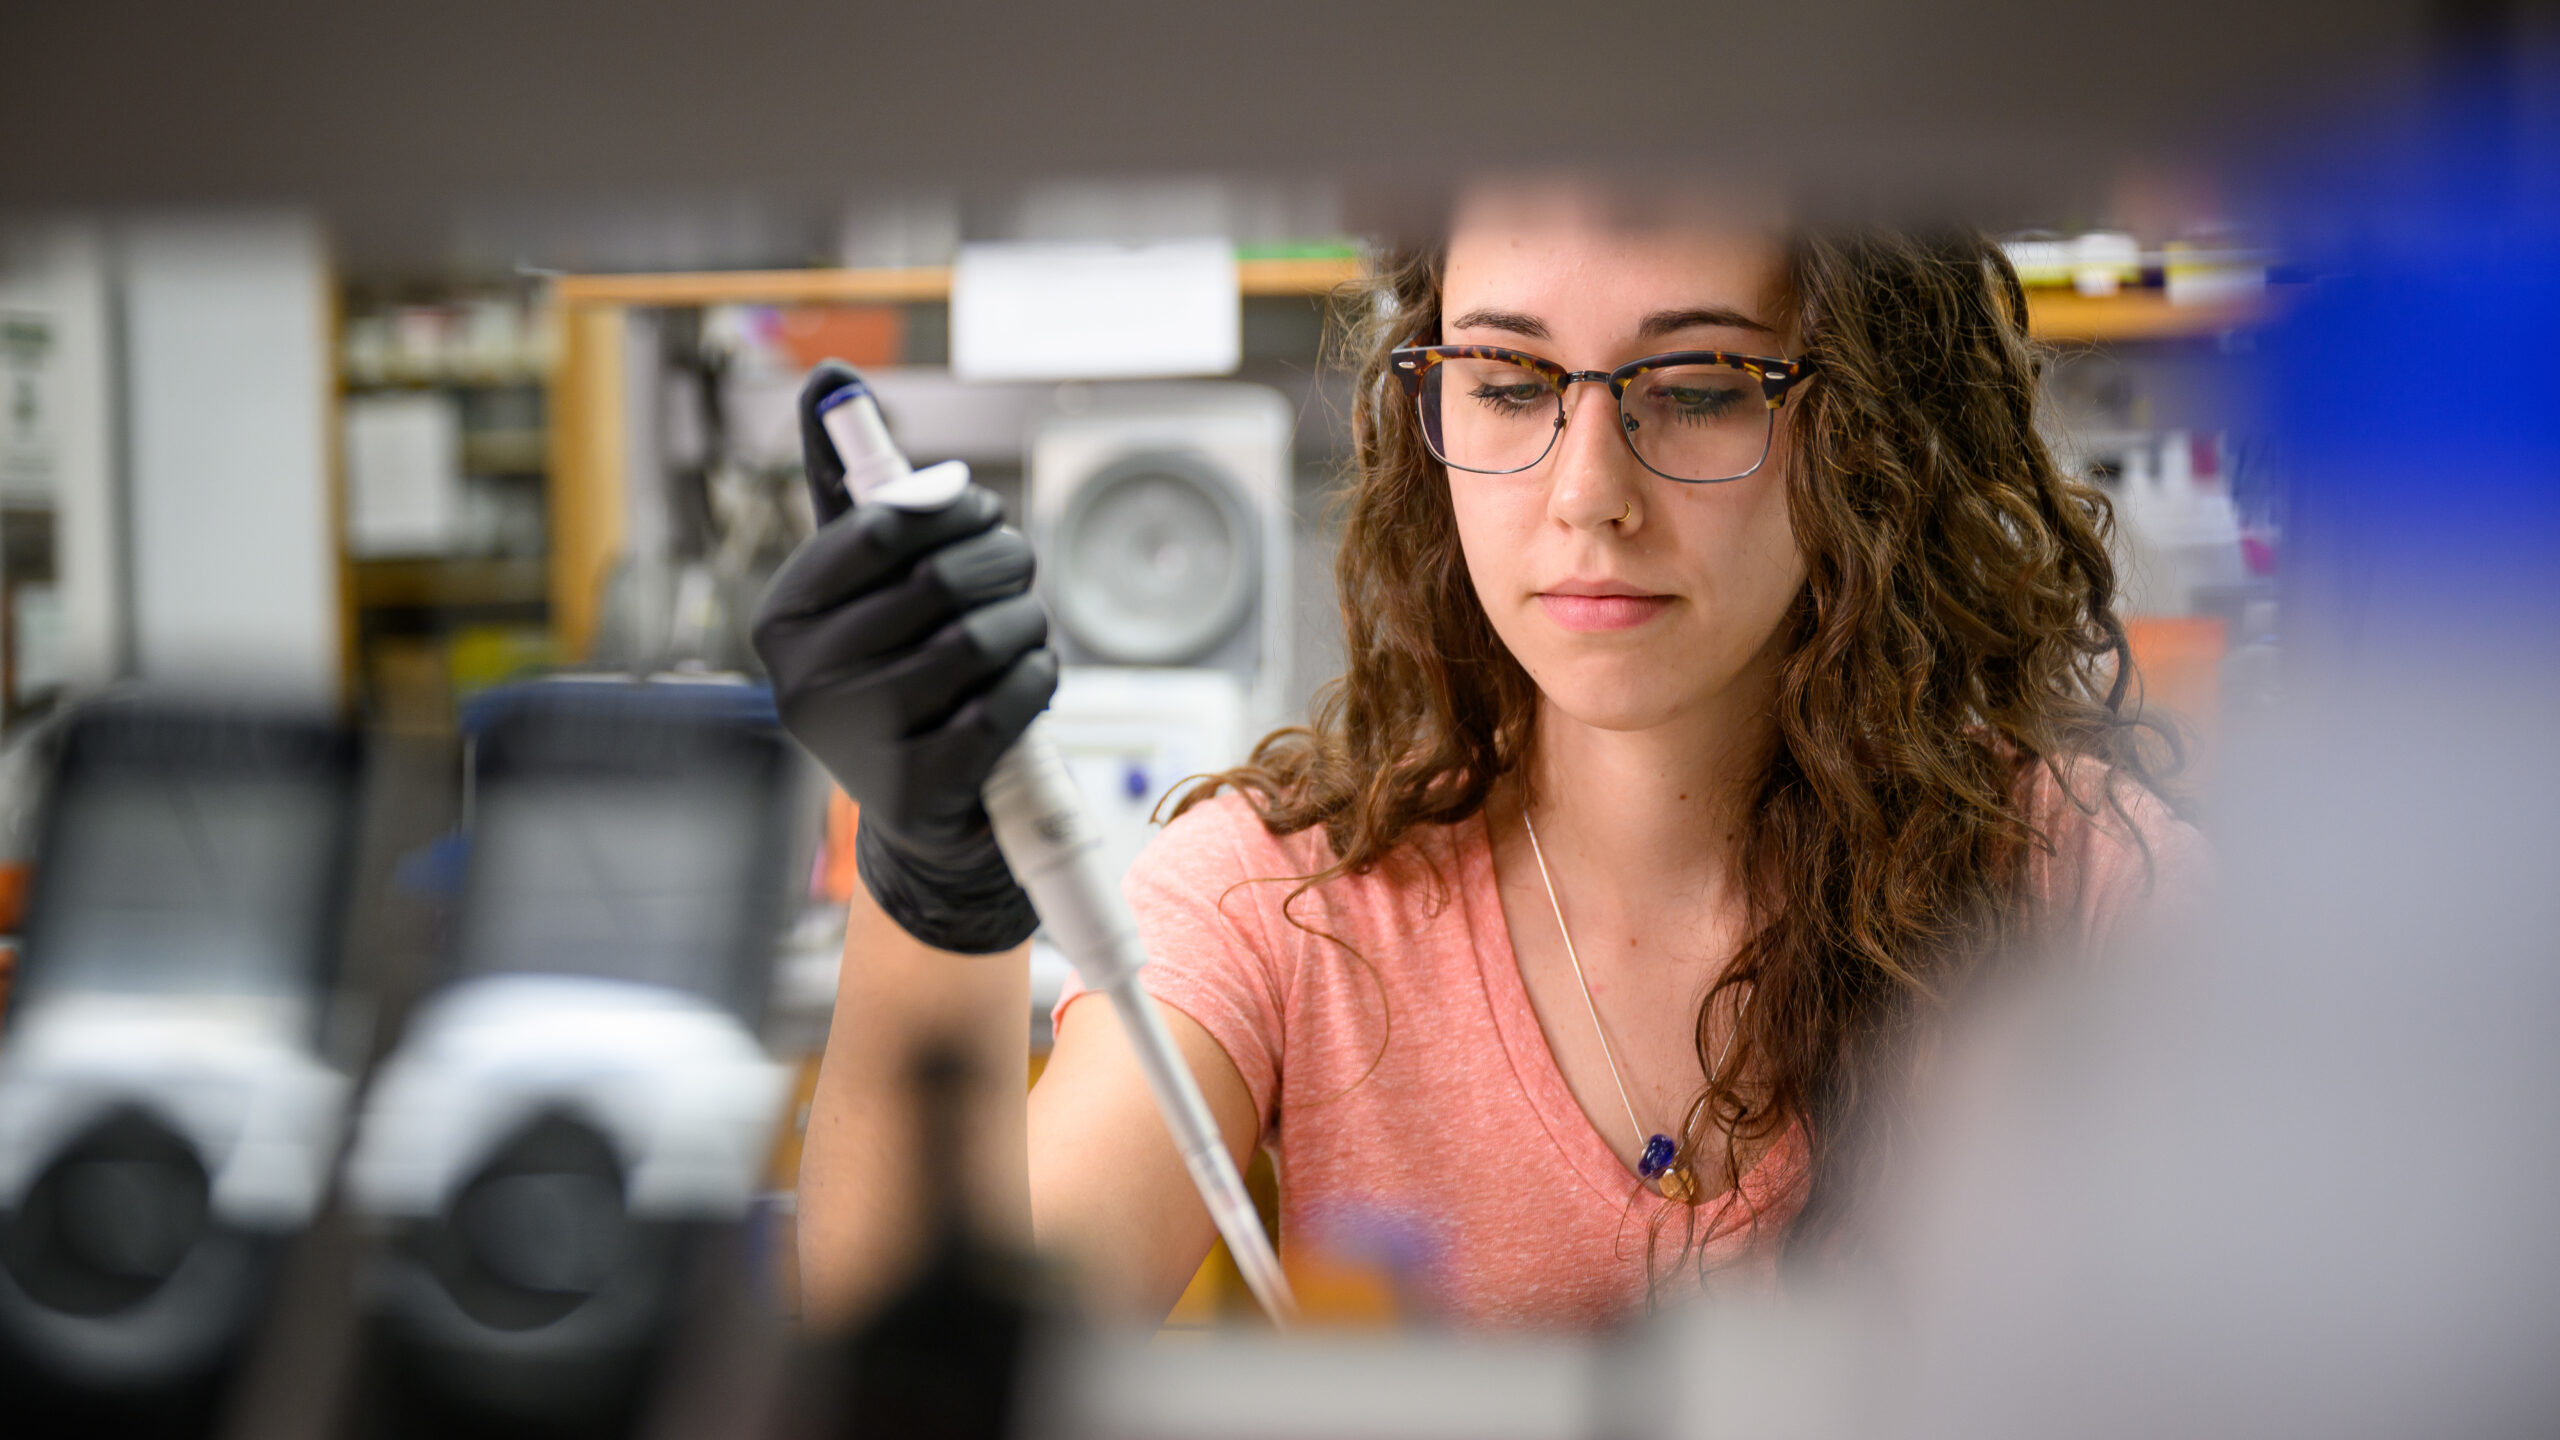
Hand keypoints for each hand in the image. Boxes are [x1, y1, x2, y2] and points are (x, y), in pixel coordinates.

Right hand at [751, 365, 1057, 953]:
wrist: (920, 815)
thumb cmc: (895, 672)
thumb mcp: (861, 583)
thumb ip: (850, 485)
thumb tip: (830, 374)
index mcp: (782, 617)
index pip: (881, 527)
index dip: (952, 506)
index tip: (982, 510)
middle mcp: (804, 680)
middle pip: (938, 580)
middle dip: (1001, 562)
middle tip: (1017, 569)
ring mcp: (856, 743)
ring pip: (978, 641)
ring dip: (1025, 622)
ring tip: (1024, 625)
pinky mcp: (916, 792)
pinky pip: (1006, 705)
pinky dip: (1036, 679)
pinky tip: (1030, 676)